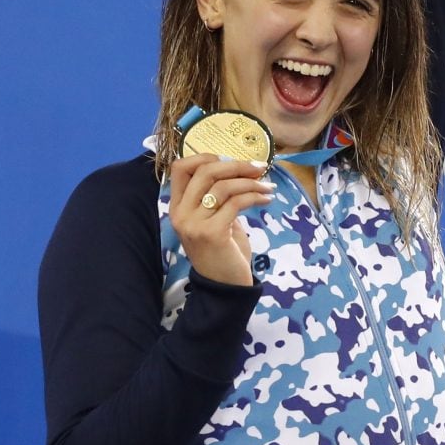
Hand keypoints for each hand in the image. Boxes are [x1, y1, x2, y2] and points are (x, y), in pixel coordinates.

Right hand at [168, 155, 275, 285]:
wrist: (224, 287)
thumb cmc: (222, 251)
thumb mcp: (214, 219)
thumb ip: (217, 196)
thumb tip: (239, 168)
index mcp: (177, 206)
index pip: (180, 168)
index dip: (205, 156)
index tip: (230, 158)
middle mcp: (181, 213)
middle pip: (205, 171)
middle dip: (235, 165)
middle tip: (259, 168)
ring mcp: (194, 224)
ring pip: (223, 186)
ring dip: (250, 182)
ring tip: (267, 187)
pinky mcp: (212, 233)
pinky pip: (236, 203)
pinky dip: (255, 196)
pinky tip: (266, 200)